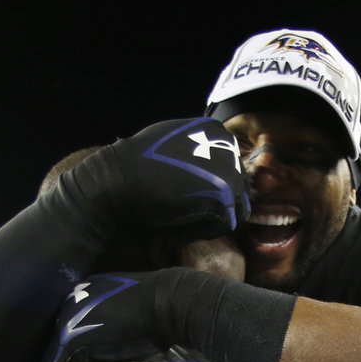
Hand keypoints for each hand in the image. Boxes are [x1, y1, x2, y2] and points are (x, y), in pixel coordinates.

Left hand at [24, 270, 177, 361]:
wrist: (167, 303)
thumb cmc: (159, 310)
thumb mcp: (131, 318)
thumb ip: (114, 328)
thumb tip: (113, 348)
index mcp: (83, 296)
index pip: (65, 335)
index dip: (58, 361)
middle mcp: (70, 306)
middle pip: (52, 350)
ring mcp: (68, 322)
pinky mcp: (72, 340)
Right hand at [110, 118, 250, 238]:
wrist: (123, 178)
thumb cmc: (138, 162)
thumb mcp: (173, 140)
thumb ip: (197, 146)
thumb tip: (211, 164)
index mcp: (217, 131)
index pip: (230, 167)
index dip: (212, 186)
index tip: (188, 193)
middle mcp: (228, 147)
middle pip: (237, 187)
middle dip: (216, 203)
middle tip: (186, 210)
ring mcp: (230, 171)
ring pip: (235, 208)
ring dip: (211, 218)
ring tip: (182, 218)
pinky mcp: (225, 197)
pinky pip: (223, 224)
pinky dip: (202, 230)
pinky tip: (179, 223)